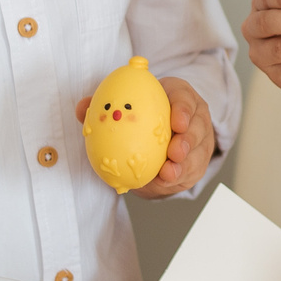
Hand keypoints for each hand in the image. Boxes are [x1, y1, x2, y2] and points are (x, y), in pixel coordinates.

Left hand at [78, 76, 216, 198]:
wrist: (159, 134)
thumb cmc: (142, 115)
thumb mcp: (130, 105)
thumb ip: (104, 106)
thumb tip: (81, 108)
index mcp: (179, 97)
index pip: (185, 99)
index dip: (183, 110)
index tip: (176, 123)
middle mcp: (194, 117)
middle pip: (198, 127)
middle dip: (188, 141)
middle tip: (174, 153)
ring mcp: (199, 141)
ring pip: (198, 153)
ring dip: (184, 165)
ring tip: (168, 174)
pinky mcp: (197, 162)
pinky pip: (191, 172)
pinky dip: (179, 179)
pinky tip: (165, 183)